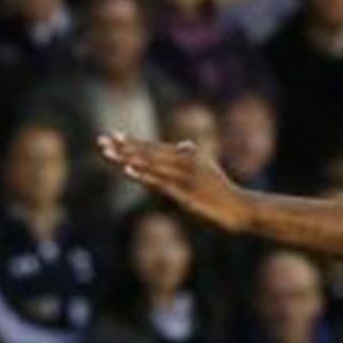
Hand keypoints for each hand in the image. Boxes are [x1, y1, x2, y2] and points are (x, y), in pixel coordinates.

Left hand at [98, 134, 250, 233]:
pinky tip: (128, 170)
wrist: (242, 207)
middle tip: (101, 141)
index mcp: (187, 156)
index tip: (113, 135)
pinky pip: (159, 182)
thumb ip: (194, 155)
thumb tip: (184, 143)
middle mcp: (184, 162)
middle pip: (148, 153)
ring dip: (127, 158)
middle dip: (123, 147)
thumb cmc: (223, 190)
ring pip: (150, 165)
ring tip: (107, 153)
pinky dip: (143, 175)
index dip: (133, 142)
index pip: (154, 147)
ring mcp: (184, 177)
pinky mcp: (186, 194)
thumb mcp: (209, 168)